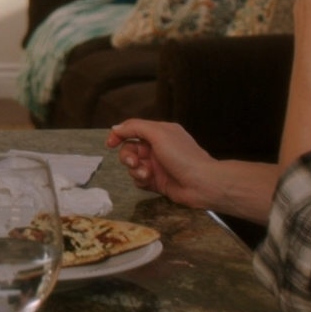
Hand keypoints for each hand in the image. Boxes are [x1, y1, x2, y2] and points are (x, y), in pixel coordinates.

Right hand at [106, 120, 220, 209]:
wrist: (200, 184)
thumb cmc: (182, 156)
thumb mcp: (159, 134)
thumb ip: (136, 128)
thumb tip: (116, 127)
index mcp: (160, 132)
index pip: (133, 129)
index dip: (119, 134)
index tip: (110, 144)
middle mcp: (157, 147)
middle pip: (130, 149)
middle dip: (128, 156)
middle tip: (134, 162)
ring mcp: (157, 165)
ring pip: (133, 166)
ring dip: (135, 170)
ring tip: (147, 174)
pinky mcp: (157, 182)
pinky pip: (139, 179)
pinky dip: (141, 180)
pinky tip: (150, 181)